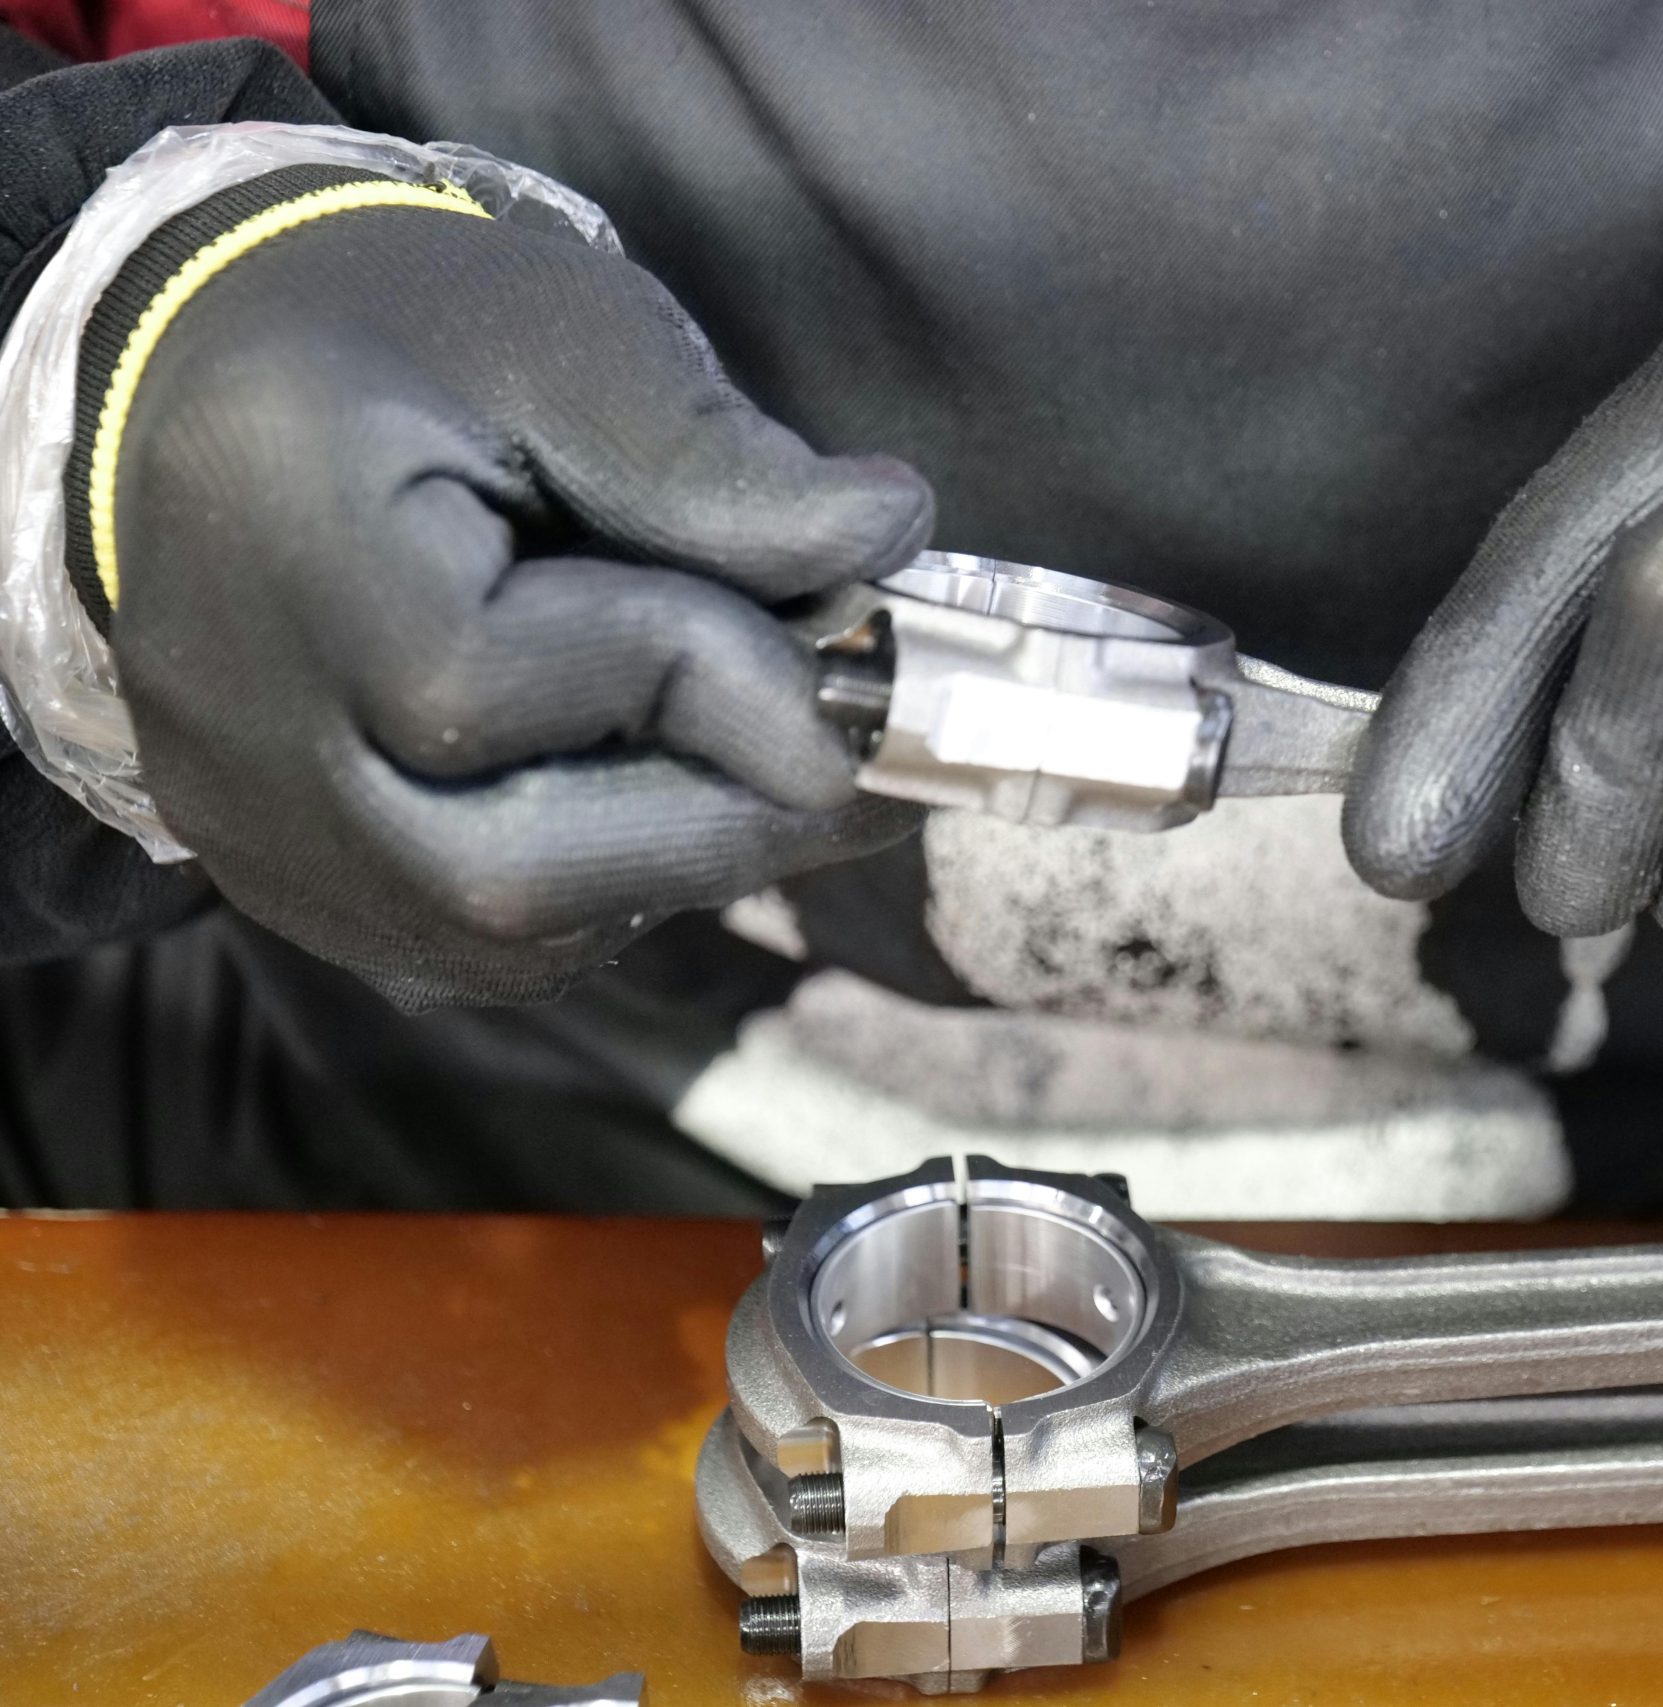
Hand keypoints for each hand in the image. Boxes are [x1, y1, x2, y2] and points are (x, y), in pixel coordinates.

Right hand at [101, 170, 930, 1005]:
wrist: (225, 377)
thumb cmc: (408, 333)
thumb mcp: (570, 335)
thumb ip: (715, 458)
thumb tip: (886, 541)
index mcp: (278, 550)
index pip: (490, 687)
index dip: (709, 680)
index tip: (867, 647)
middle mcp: (229, 724)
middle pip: (495, 873)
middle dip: (721, 820)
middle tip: (867, 758)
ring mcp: (247, 823)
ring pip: (496, 940)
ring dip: (679, 864)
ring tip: (783, 762)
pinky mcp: (287, 876)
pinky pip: (471, 949)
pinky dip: (607, 888)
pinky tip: (670, 790)